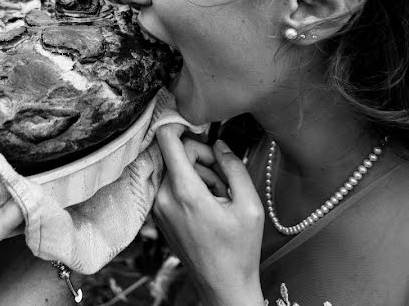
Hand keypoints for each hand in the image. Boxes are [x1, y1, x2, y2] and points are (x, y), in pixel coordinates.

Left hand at [153, 126, 265, 305]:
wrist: (223, 284)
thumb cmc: (238, 250)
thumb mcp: (250, 205)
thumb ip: (234, 168)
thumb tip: (221, 145)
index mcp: (185, 192)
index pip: (167, 139)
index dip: (180, 124)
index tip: (197, 126)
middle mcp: (164, 197)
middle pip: (175, 153)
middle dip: (201, 157)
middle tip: (223, 178)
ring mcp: (158, 206)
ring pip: (174, 168)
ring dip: (196, 173)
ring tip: (217, 197)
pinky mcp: (158, 213)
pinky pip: (170, 183)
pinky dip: (188, 185)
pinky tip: (206, 203)